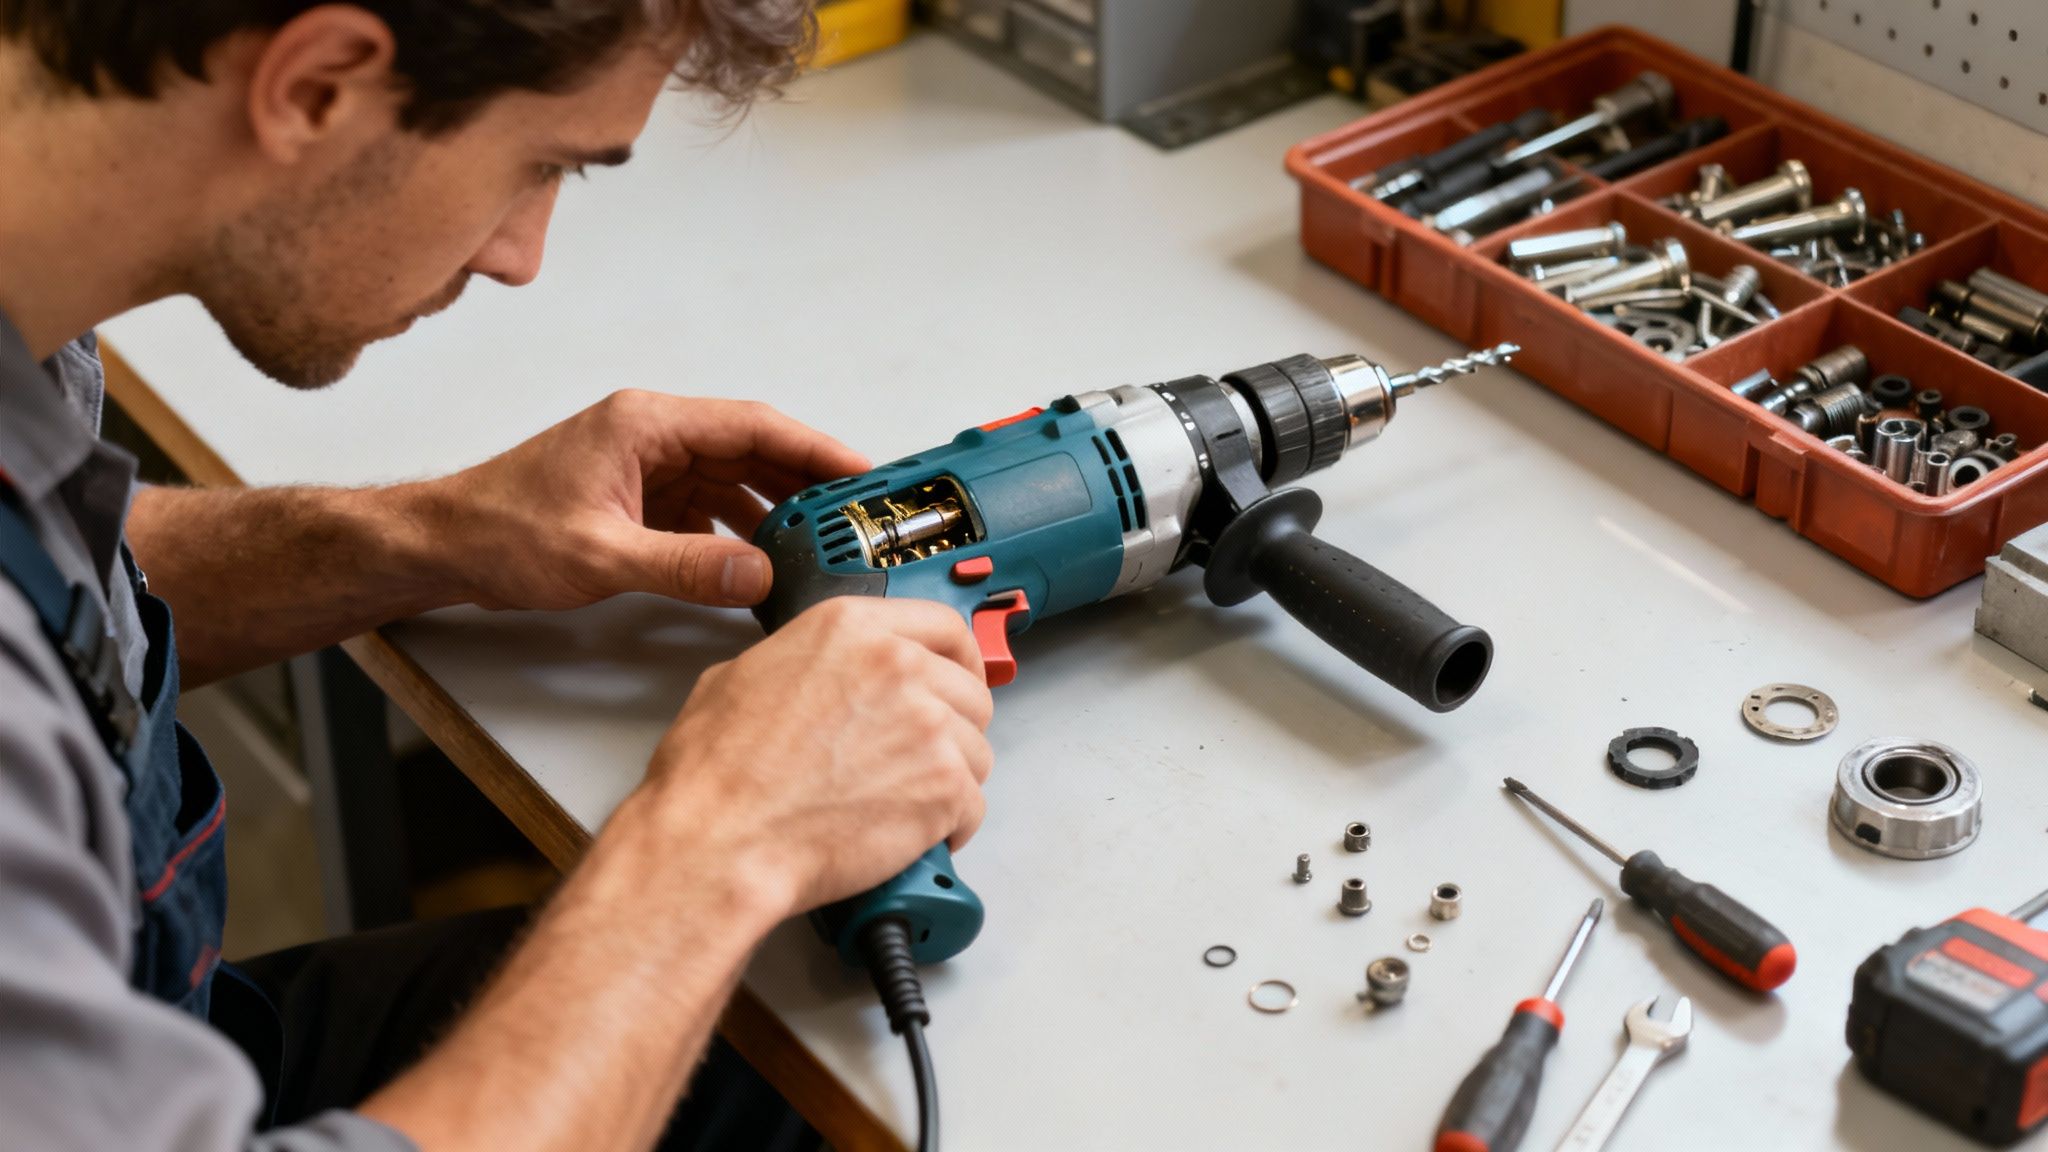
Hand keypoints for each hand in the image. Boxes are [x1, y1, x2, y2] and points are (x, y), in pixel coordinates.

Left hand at [426, 390, 868, 610]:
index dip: (813, 448)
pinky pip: (708, 508)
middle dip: (806, 482)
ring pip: (734, 480)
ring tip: (822, 542)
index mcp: (646, 424)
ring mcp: (646, 466)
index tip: (858, 471)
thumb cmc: (499, 530)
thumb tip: (757, 573)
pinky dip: (740, 532)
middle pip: (751, 450)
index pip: (752, 426)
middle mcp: (652, 436)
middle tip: (857, 513)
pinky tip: (763, 561)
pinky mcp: (639, 498)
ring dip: (775, 510)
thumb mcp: (601, 555)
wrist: (443, 547)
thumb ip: (686, 566)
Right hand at [639, 597, 993, 916]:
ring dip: (949, 781)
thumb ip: (805, 662)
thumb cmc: (717, 773)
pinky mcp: (944, 785)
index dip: (958, 660)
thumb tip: (820, 678)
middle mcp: (899, 665)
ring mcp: (928, 725)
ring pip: (977, 752)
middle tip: (919, 761)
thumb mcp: (743, 676)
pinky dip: (949, 828)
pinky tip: (909, 837)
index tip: (959, 681)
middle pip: (970, 693)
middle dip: (952, 730)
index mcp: (851, 628)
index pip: (944, 626)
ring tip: (901, 806)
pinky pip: (973, 806)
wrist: (720, 838)